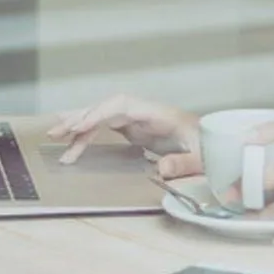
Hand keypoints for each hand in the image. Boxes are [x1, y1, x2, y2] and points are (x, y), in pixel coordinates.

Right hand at [47, 95, 200, 178]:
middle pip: (106, 107)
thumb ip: (183, 163)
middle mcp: (145, 112)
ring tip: (55, 137)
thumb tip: (162, 168)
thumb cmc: (211, 147)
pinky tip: (74, 147)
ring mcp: (139, 120)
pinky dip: (89, 136)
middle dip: (80, 116)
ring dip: (79, 125)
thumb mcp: (203, 158)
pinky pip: (106, 127)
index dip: (100, 112)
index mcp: (159, 114)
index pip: (122, 105)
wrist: (217, 143)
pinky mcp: (136, 130)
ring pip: (103, 116)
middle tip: (56, 131)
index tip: (81, 126)